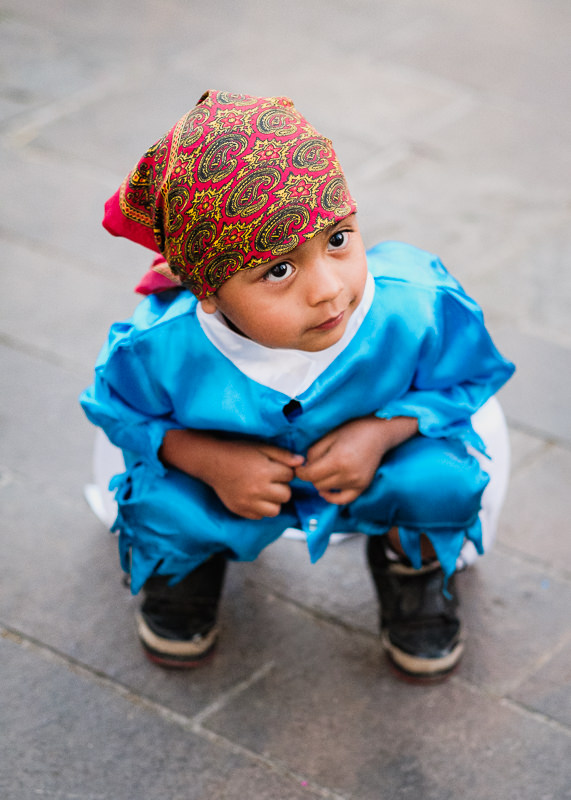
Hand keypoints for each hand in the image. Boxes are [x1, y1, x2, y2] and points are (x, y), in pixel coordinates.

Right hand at [205, 441, 303, 519]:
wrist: (211, 462)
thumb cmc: (238, 452)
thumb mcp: (261, 447)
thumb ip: (282, 455)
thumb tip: (302, 462)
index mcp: (265, 471)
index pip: (290, 476)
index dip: (285, 470)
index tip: (275, 467)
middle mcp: (258, 489)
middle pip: (286, 495)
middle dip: (281, 486)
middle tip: (270, 479)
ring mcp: (248, 502)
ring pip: (275, 510)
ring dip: (273, 501)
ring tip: (264, 490)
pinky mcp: (240, 510)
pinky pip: (260, 516)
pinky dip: (260, 508)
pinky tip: (254, 497)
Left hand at [295, 416, 417, 504]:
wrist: (378, 433)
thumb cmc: (353, 430)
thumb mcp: (329, 436)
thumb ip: (313, 453)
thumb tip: (305, 467)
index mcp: (338, 460)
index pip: (311, 475)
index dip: (301, 472)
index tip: (299, 468)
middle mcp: (348, 474)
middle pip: (318, 484)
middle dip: (311, 476)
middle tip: (313, 466)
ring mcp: (357, 482)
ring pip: (328, 490)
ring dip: (322, 482)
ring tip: (324, 470)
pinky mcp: (363, 486)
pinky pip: (343, 500)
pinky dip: (332, 497)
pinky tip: (326, 492)